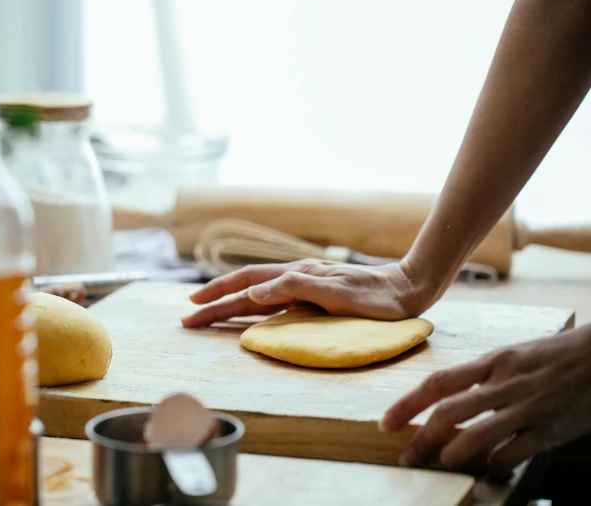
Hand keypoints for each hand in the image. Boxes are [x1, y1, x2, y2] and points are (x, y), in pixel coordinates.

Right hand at [182, 259, 428, 327]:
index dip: (219, 295)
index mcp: (297, 276)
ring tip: (206, 312)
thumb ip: (295, 287)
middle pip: (245, 290)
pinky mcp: (313, 296)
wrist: (407, 290)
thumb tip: (254, 291)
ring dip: (229, 304)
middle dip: (215, 303)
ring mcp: (303, 286)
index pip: (247, 284)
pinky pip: (272, 301)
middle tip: (186, 318)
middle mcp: (295, 279)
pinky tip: (247, 309)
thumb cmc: (376, 296)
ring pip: (256, 294)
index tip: (193, 308)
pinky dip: (251, 306)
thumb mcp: (337, 293)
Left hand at [379, 325, 590, 474]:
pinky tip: (488, 469)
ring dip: (453, 454)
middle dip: (421, 438)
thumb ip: (482, 376)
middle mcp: (505, 383)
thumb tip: (448, 400)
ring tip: (441, 464)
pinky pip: (516, 452)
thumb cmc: (555, 355)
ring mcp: (528, 407)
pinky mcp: (553, 429)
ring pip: (478, 435)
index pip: (438, 382)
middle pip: (450, 412)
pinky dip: (496, 464)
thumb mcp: (513, 355)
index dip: (407, 404)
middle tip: (406, 457)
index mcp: (493, 361)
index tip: (386, 422)